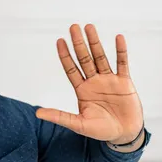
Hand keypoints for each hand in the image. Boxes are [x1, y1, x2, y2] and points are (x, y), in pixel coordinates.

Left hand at [36, 24, 143, 143]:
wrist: (124, 134)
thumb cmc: (100, 130)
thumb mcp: (78, 124)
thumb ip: (60, 116)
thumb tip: (37, 113)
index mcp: (81, 90)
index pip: (71, 69)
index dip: (65, 55)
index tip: (59, 41)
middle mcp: (94, 82)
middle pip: (84, 58)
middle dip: (78, 43)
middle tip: (73, 26)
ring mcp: (109, 80)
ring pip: (101, 57)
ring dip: (95, 42)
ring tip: (89, 27)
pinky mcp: (124, 82)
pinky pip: (122, 63)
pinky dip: (121, 51)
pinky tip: (118, 38)